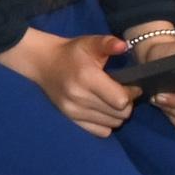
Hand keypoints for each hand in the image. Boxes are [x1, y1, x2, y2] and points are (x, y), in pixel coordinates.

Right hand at [0, 29, 138, 135]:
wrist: (43, 62)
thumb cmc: (71, 52)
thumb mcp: (89, 43)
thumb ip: (107, 43)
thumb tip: (123, 46)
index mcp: (86, 77)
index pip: (121, 100)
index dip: (131, 93)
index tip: (130, 85)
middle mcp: (79, 97)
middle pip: (120, 114)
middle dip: (127, 104)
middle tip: (121, 92)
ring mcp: (74, 111)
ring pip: (113, 123)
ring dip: (117, 114)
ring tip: (111, 100)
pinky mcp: (71, 119)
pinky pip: (101, 131)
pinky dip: (106, 123)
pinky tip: (102, 110)